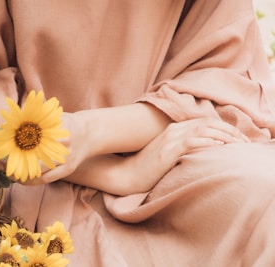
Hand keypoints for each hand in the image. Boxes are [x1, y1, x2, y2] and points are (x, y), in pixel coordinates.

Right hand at [61, 117, 249, 194]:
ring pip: (203, 130)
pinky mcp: (167, 150)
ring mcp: (169, 139)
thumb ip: (181, 146)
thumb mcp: (165, 153)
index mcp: (173, 129)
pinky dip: (208, 142)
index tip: (238, 138)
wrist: (127, 173)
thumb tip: (201, 150)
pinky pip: (191, 142)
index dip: (224, 128)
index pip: (204, 123)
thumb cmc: (146, 167)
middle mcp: (173, 130)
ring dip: (223, 135)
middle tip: (244, 141)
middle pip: (207, 124)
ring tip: (238, 143)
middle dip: (229, 130)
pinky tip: (220, 147)